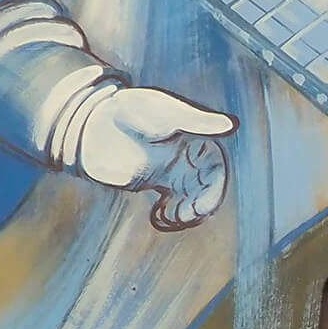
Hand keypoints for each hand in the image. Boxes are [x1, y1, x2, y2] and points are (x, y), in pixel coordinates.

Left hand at [78, 87, 236, 227]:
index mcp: (193, 138)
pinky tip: (160, 218)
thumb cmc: (133, 110)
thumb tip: (231, 124)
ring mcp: (167, 169)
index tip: (206, 197)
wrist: (96, 122)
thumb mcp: (169, 114)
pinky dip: (170, 214)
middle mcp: (183, 155)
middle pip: (205, 185)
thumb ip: (199, 123)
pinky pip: (169, 202)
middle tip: (191, 213)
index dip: (215, 183)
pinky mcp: (150, 181)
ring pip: (189, 197)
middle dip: (202, 202)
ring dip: (188, 212)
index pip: (215, 165)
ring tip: (176, 218)